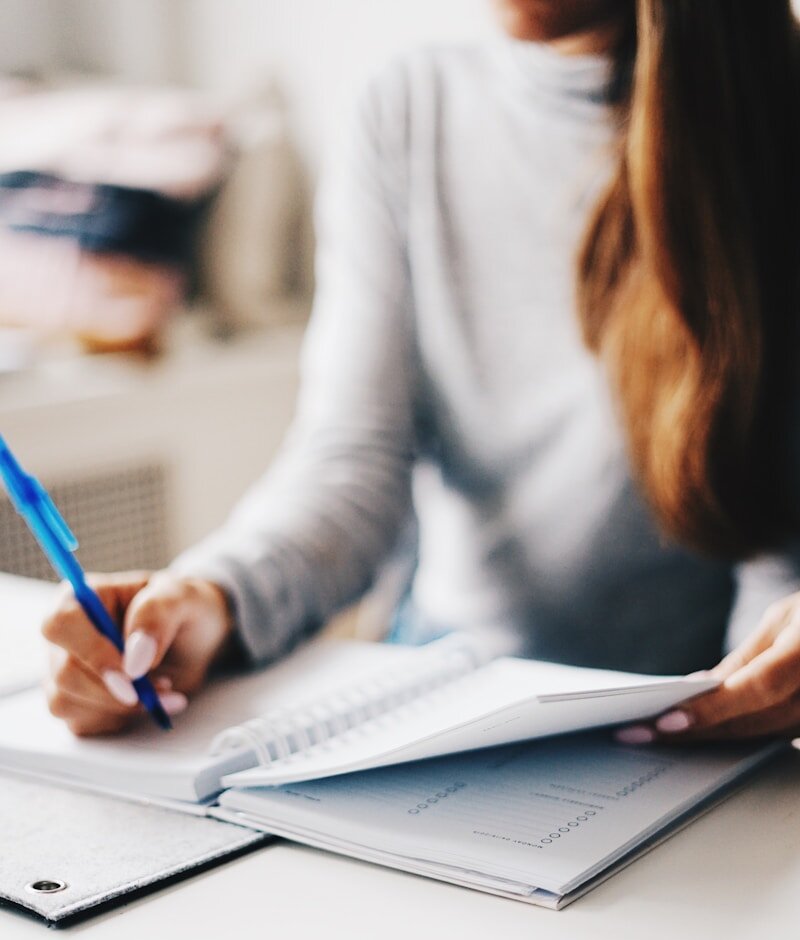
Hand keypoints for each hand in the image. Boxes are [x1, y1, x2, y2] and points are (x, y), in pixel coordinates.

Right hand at [42, 570, 233, 735]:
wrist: (196, 640)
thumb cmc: (184, 609)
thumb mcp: (183, 597)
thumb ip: (157, 615)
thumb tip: (134, 659)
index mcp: (83, 597)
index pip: (62, 624)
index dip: (92, 652)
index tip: (132, 673)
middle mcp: (67, 635)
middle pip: (64, 672)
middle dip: (115, 690)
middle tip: (162, 685)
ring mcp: (66, 670)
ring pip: (67, 702)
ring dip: (121, 706)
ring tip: (162, 688)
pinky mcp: (76, 701)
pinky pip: (81, 722)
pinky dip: (120, 719)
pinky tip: (148, 702)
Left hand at [615, 592, 799, 745]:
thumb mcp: (785, 619)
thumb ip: (748, 657)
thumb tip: (703, 686)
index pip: (756, 689)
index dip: (711, 709)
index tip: (666, 722)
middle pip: (752, 722)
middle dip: (694, 730)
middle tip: (638, 734)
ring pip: (761, 737)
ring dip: (710, 739)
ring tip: (656, 736)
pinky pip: (776, 738)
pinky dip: (738, 736)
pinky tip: (701, 734)